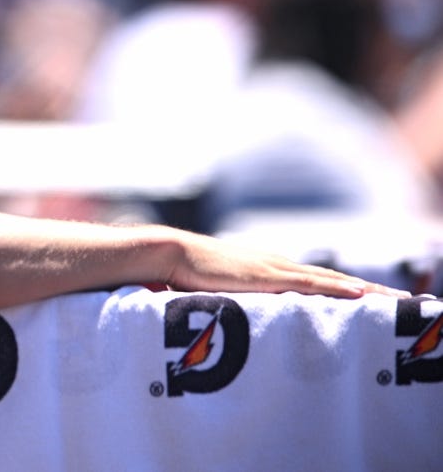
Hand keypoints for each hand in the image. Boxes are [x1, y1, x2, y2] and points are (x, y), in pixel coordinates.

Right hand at [164, 234, 410, 298]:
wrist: (169, 253)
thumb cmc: (180, 274)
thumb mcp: (211, 290)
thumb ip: (224, 301)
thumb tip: (221, 316)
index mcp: (262, 269)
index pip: (310, 279)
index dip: (339, 288)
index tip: (365, 296)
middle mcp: (274, 264)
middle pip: (329, 278)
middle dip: (366, 289)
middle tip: (400, 298)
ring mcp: (273, 268)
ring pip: (329, 280)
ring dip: (364, 290)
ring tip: (395, 299)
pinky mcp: (268, 276)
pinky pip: (311, 283)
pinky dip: (338, 288)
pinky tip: (361, 293)